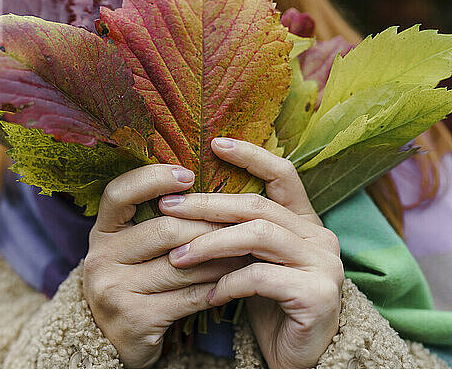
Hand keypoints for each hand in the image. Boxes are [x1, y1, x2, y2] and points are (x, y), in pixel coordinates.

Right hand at [83, 164, 248, 367]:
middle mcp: (101, 257)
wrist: (111, 341)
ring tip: (246, 249)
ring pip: (183, 264)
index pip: (118, 193)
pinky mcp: (136, 319)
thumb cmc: (132, 282)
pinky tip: (234, 281)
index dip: (152, 178)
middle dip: (208, 226)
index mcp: (101, 232)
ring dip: (220, 257)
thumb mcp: (130, 248)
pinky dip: (217, 287)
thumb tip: (203, 188)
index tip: (187, 174)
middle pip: (164, 230)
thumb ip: (152, 220)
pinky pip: (189, 296)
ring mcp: (115, 290)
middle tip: (240, 223)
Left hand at [160, 138, 343, 368]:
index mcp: (304, 221)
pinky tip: (209, 294)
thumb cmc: (269, 302)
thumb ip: (238, 231)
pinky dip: (228, 283)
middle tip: (167, 207)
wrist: (298, 356)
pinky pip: (261, 277)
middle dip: (207, 204)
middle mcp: (319, 236)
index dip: (251, 154)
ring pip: (257, 235)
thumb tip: (189, 201)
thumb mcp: (253, 259)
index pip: (283, 174)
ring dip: (210, 244)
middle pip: (257, 206)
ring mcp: (322, 264)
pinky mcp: (316, 295)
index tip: (214, 143)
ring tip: (177, 256)